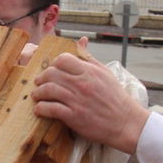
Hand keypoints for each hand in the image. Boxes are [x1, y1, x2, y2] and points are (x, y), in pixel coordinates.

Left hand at [32, 50, 148, 154]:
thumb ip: (89, 57)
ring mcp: (77, 100)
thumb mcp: (105, 72)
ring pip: (48, 90)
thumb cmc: (115, 97)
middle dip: (42, 78)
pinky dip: (41, 108)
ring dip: (38, 93)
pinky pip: (51, 109)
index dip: (54, 64)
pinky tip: (39, 109)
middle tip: (39, 82)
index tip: (52, 70)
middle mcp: (82, 84)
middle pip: (52, 74)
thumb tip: (81, 40)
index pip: (63, 59)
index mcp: (90, 71)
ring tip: (37, 95)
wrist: (126, 123)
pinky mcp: (74, 117)